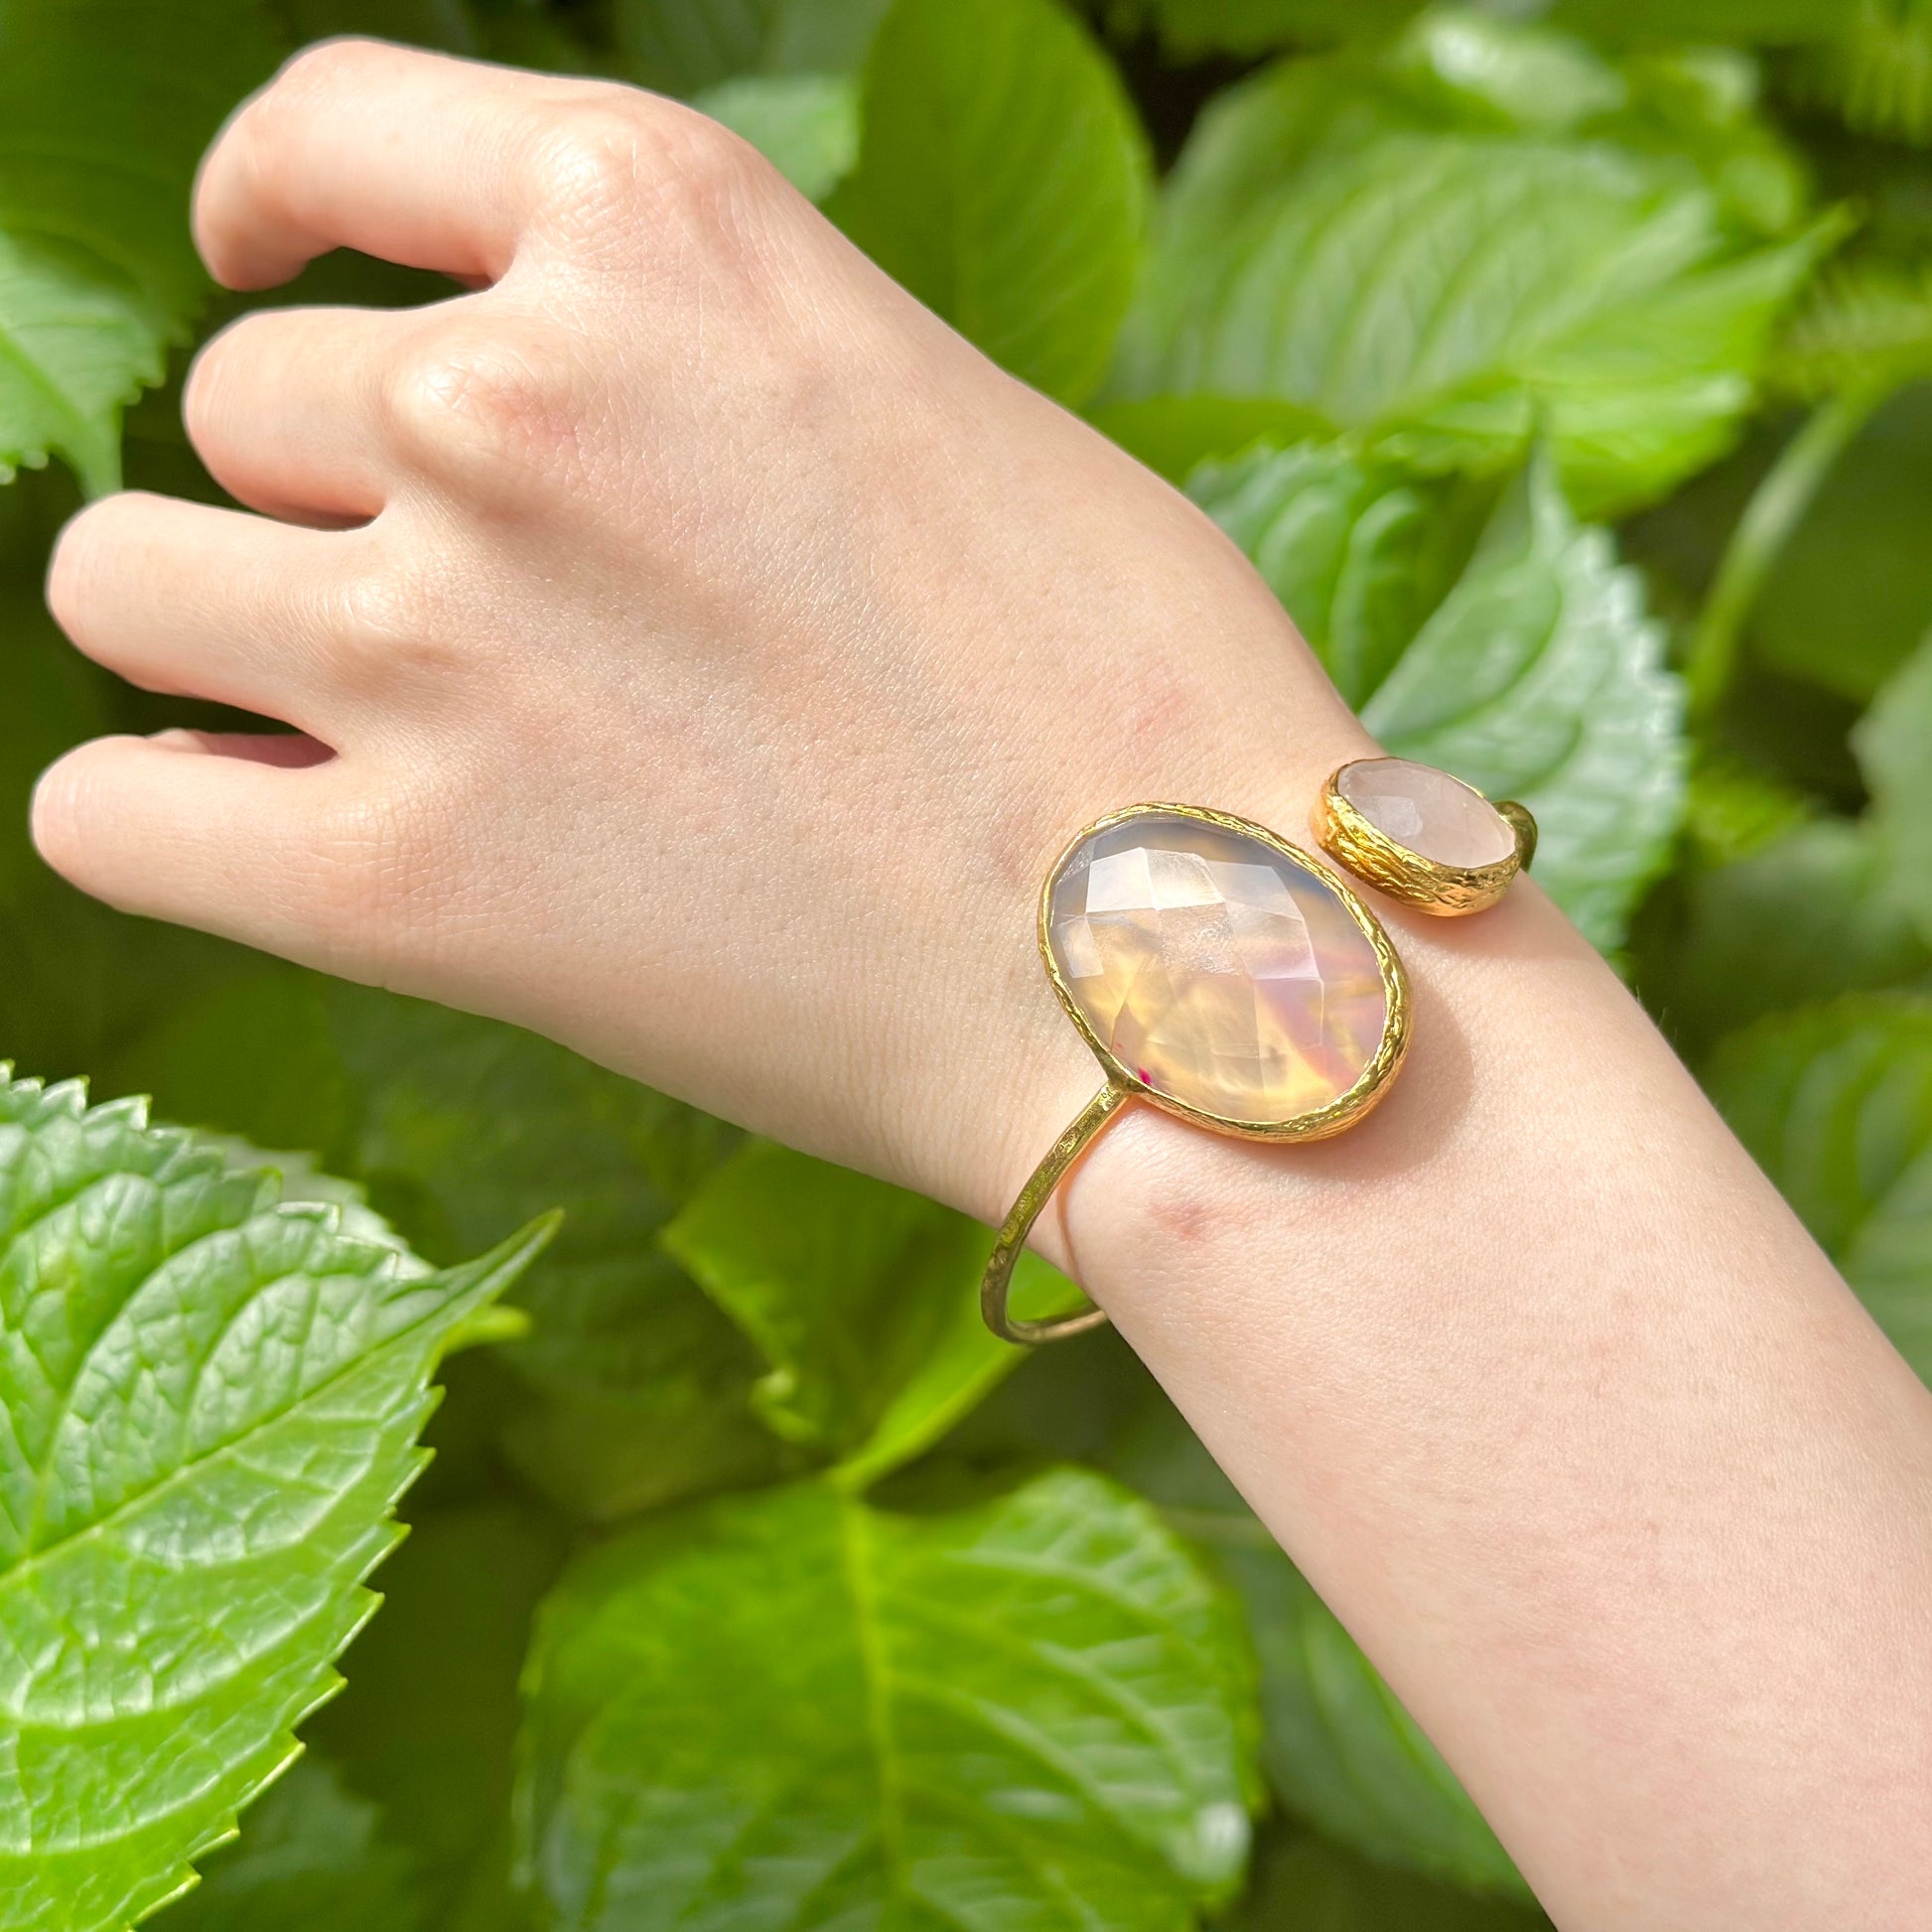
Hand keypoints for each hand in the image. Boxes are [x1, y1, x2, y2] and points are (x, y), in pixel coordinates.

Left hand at [32, 38, 1370, 1221]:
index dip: (270, 207)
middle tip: (486, 627)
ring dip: (224, 644)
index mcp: (664, 233)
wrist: (1194, 967)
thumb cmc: (1133, 701)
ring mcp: (437, 640)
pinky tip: (277, 837)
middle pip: (243, 409)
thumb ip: (699, 379)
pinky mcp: (407, 885)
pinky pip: (108, 812)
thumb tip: (495, 443)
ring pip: (126, 581)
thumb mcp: (927, 408)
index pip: (335, 136)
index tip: (263, 269)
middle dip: (332, 503)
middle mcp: (512, 401)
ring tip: (382, 732)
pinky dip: (168, 818)